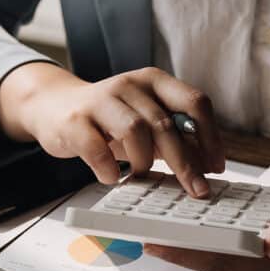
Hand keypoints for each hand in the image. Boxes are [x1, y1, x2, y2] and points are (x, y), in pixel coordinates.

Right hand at [0, 63, 225, 196]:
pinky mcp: (75, 120)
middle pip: (166, 123)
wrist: (54, 107)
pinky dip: (108, 169)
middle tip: (197, 189)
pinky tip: (111, 177)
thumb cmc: (108, 120)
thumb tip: (206, 166)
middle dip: (186, 163)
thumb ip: (173, 136)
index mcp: (154, 81)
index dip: (210, 137)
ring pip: (135, 132)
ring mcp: (100, 100)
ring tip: (141, 175)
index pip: (194, 102)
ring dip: (144, 162)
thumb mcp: (145, 121)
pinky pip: (97, 149)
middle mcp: (130, 85)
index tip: (216, 167)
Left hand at [146, 165, 269, 270]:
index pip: (218, 260)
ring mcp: (268, 266)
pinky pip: (229, 247)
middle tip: (138, 230)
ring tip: (155, 224)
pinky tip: (189, 219)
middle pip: (211, 261)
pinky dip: (207, 235)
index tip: (150, 240)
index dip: (182, 251)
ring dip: (188, 241)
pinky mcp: (267, 253)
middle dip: (176, 247)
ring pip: (217, 255)